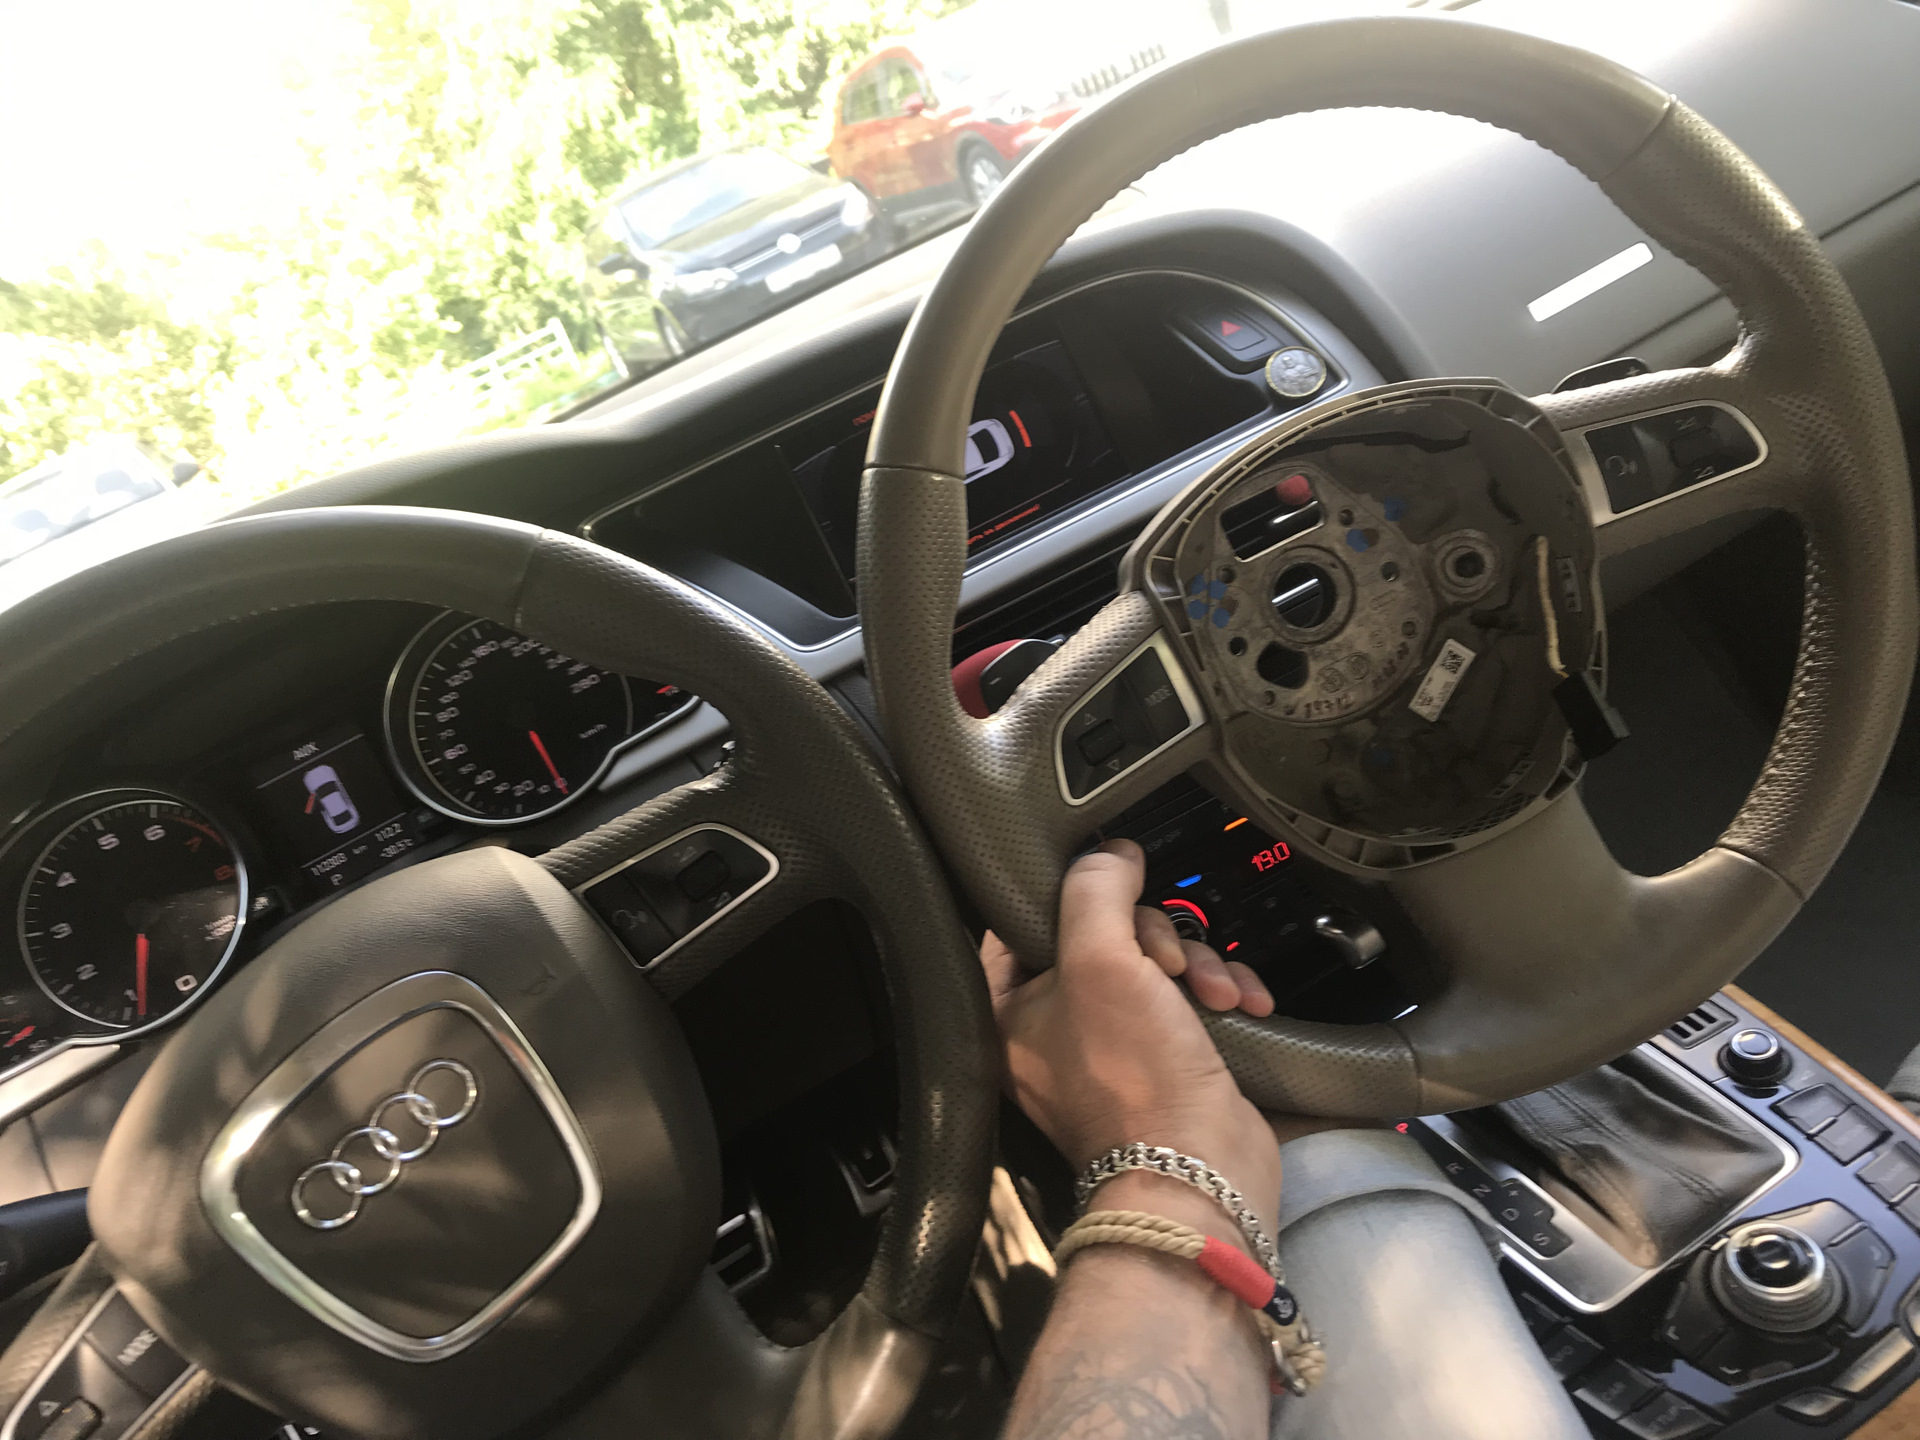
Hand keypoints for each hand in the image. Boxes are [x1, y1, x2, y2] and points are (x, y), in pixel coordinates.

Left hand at [981, 840, 1280, 1232]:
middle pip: (1102, 935)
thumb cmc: (1135, 1079)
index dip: (1069, 896)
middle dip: (1155, 937)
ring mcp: (1113, 1048)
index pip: (1020, 922)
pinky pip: (1188, 1000)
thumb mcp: (1101, 960)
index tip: (1111, 885)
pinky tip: (1241, 1004)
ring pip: (1153, 964)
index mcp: (1010, 1011)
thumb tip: (1110, 852)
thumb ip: (1095, 890)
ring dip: (1197, 964)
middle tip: (1169, 962)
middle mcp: (1054, 1030)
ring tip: (1214, 992)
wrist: (1203, 1171)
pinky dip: (1218, 993)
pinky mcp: (1166, 1061)